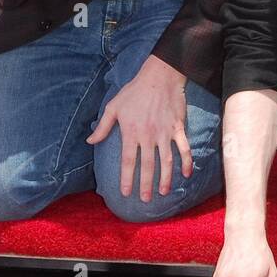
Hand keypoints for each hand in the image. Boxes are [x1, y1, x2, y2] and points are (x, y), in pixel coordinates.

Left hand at [87, 56, 191, 201]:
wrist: (160, 76)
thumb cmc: (134, 91)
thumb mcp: (113, 107)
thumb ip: (102, 126)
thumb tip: (90, 141)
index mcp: (131, 132)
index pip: (127, 161)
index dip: (126, 178)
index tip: (125, 193)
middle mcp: (148, 136)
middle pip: (147, 165)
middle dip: (145, 184)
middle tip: (144, 199)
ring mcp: (165, 133)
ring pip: (166, 161)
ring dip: (165, 178)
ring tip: (163, 192)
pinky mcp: (178, 128)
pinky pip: (184, 148)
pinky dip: (187, 161)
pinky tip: (187, 174)